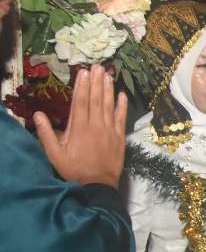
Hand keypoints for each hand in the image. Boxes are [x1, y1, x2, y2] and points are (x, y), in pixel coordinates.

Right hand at [35, 67, 128, 187]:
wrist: (98, 184)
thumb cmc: (73, 169)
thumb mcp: (54, 153)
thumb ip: (46, 133)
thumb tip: (38, 114)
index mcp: (79, 128)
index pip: (81, 102)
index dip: (82, 86)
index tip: (83, 72)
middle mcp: (95, 125)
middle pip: (96, 99)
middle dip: (96, 81)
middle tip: (97, 66)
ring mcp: (109, 130)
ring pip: (109, 105)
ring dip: (108, 89)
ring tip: (107, 74)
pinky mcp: (120, 137)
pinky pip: (122, 118)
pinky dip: (122, 105)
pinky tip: (122, 94)